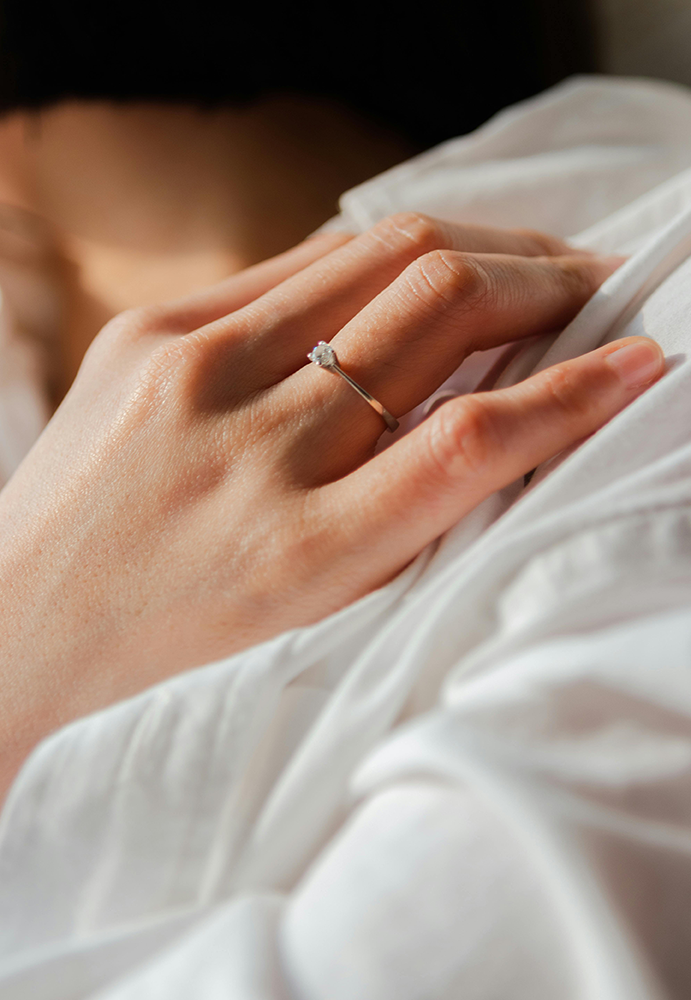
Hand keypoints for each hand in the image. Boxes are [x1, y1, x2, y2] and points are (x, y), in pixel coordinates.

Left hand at [0, 213, 662, 790]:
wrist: (25, 613)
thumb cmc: (184, 627)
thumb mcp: (317, 600)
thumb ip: (407, 509)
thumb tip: (499, 403)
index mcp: (306, 551)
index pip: (474, 440)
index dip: (577, 392)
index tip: (642, 361)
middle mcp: (253, 448)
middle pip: (437, 306)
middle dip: (540, 279)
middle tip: (587, 283)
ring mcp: (191, 371)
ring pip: (376, 255)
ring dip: (475, 245)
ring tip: (519, 261)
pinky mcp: (148, 329)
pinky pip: (298, 264)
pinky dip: (379, 260)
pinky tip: (414, 271)